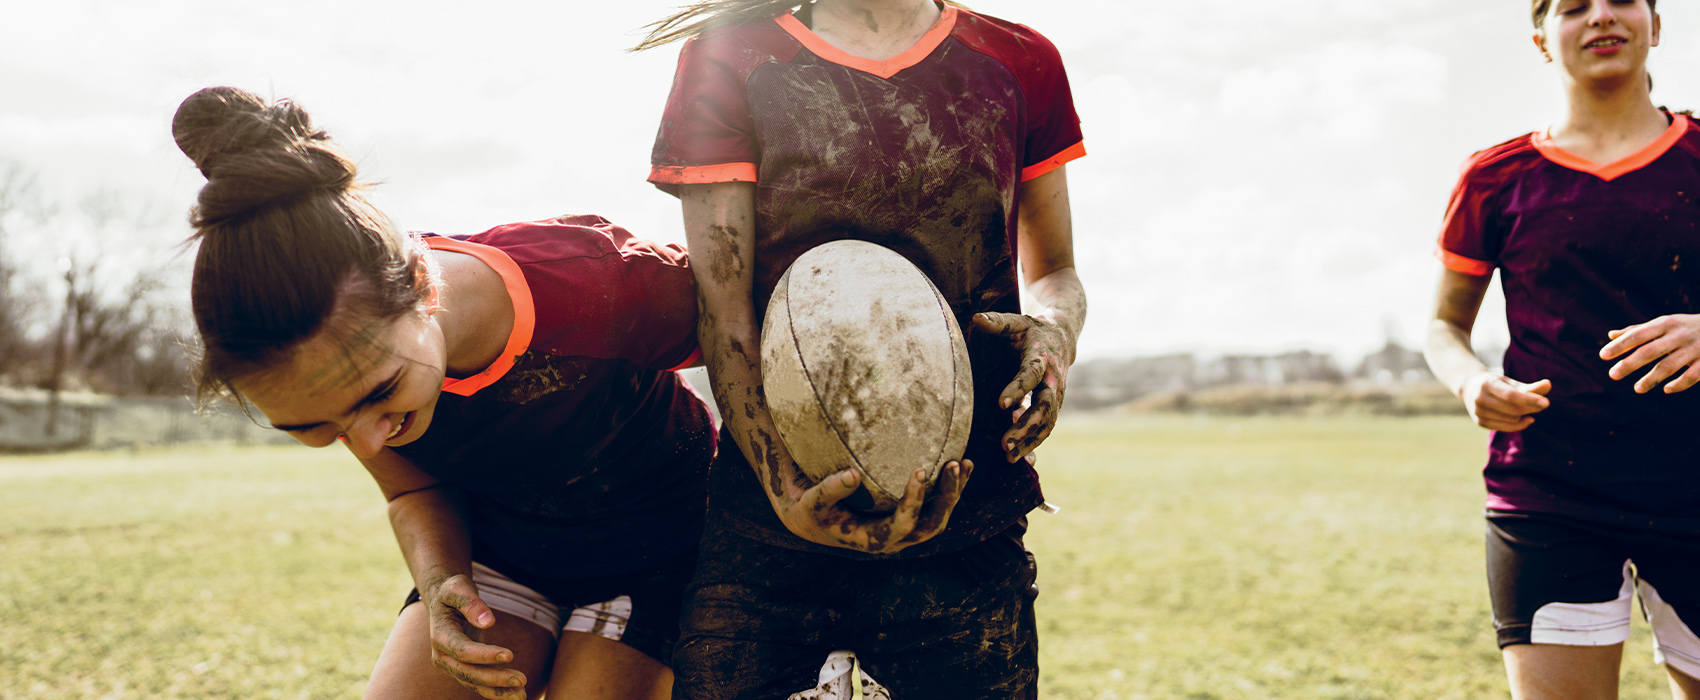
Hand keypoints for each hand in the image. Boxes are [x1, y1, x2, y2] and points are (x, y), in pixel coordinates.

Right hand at [421, 573, 526, 699]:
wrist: (444, 599)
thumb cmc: (453, 592)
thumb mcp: (458, 588)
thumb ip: (471, 603)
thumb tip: (488, 622)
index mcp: (439, 635)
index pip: (462, 651)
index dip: (484, 655)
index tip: (510, 655)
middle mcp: (442, 655)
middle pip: (468, 672)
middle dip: (494, 678)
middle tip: (522, 679)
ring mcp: (451, 665)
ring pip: (474, 683)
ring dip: (498, 690)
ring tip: (522, 695)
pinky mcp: (463, 668)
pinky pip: (479, 683)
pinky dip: (497, 690)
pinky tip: (517, 694)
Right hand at [774, 460, 972, 553]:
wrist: (815, 520)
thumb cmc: (813, 510)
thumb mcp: (813, 501)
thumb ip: (831, 489)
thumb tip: (853, 474)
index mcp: (875, 541)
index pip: (903, 524)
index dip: (915, 501)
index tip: (920, 470)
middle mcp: (896, 539)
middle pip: (932, 525)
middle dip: (947, 496)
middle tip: (952, 465)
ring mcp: (906, 529)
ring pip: (940, 516)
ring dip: (955, 491)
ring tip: (964, 463)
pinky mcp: (910, 516)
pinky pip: (936, 506)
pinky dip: (949, 488)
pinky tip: (961, 466)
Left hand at [973, 312, 1072, 461]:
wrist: (1062, 338)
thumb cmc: (1031, 330)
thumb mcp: (1016, 322)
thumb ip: (997, 322)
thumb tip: (977, 319)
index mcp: (1042, 358)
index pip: (1031, 375)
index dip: (1018, 389)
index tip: (1001, 404)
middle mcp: (1053, 380)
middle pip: (1045, 407)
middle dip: (1026, 426)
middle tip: (1005, 444)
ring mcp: (1056, 397)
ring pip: (1048, 424)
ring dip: (1030, 441)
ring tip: (1009, 457)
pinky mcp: (1053, 408)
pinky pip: (1046, 429)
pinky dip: (1034, 444)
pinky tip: (1019, 459)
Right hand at [1459, 372, 1550, 431]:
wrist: (1469, 387)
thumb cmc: (1495, 383)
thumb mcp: (1510, 382)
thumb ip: (1530, 386)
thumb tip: (1549, 384)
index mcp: (1487, 384)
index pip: (1511, 395)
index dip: (1530, 399)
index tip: (1546, 402)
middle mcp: (1480, 399)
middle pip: (1513, 409)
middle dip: (1531, 408)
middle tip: (1543, 404)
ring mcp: (1478, 412)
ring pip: (1511, 419)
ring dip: (1525, 415)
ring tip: (1530, 408)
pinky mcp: (1480, 422)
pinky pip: (1506, 428)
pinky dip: (1520, 425)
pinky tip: (1527, 419)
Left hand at [1600, 314, 1699, 392]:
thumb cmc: (1686, 326)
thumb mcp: (1665, 323)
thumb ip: (1639, 330)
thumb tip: (1611, 335)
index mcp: (1665, 324)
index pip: (1638, 335)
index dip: (1620, 345)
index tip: (1603, 355)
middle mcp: (1679, 335)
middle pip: (1650, 351)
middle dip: (1630, 364)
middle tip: (1612, 375)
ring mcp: (1694, 348)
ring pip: (1669, 365)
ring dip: (1652, 378)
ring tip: (1637, 389)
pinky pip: (1692, 375)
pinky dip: (1679, 384)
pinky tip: (1666, 390)